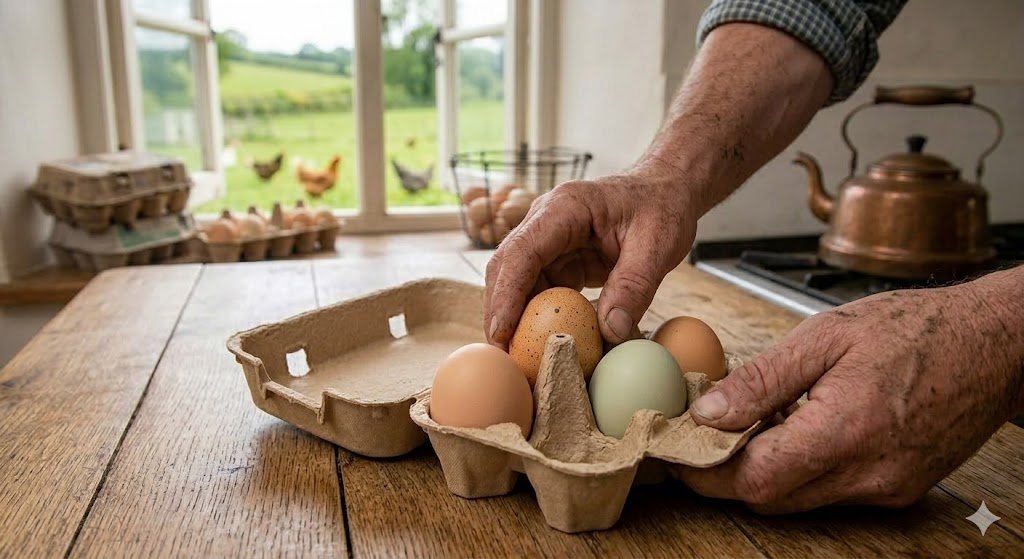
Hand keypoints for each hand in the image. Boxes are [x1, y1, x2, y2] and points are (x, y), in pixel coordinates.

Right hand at [484, 169, 697, 347]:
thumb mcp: (657, 245)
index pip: (522, 252)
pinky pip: (540, 291)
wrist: (666, 191)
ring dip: (516, 319)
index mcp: (564, 208)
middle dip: (500, 312)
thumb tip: (612, 333)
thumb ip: (634, 286)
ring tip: (520, 359)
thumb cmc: (662, 207)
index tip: (500, 333)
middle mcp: (546, 222)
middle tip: (503, 357)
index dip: (506, 294)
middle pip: (507, 268)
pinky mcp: (559, 260)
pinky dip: (539, 318)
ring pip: (518, 283)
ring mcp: (549, 242)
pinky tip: (544, 345)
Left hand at [675, 271, 1023, 513]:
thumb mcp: (825, 336)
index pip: (753, 478)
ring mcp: (888, 487)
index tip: (677, 450)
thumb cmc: (916, 328)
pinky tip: (798, 430)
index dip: (705, 470)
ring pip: (799, 500)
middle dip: (726, 474)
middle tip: (703, 436)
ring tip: (754, 425)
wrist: (993, 343)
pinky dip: (802, 469)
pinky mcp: (899, 488)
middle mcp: (869, 473)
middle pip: (770, 498)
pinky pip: (831, 492)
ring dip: (764, 471)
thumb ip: (763, 379)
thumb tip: (709, 411)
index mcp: (847, 431)